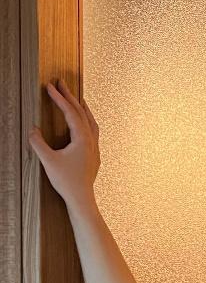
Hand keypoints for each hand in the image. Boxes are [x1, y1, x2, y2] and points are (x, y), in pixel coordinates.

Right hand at [28, 78, 100, 207]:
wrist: (81, 199)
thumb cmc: (67, 182)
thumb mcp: (48, 161)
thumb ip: (38, 143)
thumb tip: (32, 130)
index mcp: (82, 139)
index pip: (70, 112)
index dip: (59, 98)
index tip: (50, 86)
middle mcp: (91, 141)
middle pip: (81, 113)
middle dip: (70, 97)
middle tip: (61, 83)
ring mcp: (95, 148)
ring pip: (91, 122)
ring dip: (82, 108)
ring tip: (77, 98)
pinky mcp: (94, 155)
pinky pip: (93, 132)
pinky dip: (87, 121)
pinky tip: (84, 123)